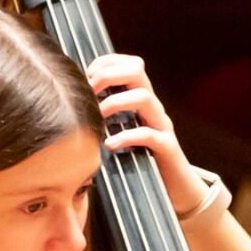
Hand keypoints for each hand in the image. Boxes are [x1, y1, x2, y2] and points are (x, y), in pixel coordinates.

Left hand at [85, 54, 211, 215]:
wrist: (177, 188)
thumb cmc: (141, 159)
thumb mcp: (124, 131)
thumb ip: (108, 116)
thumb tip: (74, 105)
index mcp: (143, 99)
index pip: (130, 64)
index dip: (107, 62)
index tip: (86, 75)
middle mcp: (154, 107)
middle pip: (137, 70)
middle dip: (109, 75)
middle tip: (90, 91)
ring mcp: (162, 125)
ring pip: (144, 97)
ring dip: (116, 102)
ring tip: (99, 115)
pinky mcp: (167, 148)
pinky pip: (150, 135)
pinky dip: (127, 137)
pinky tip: (110, 145)